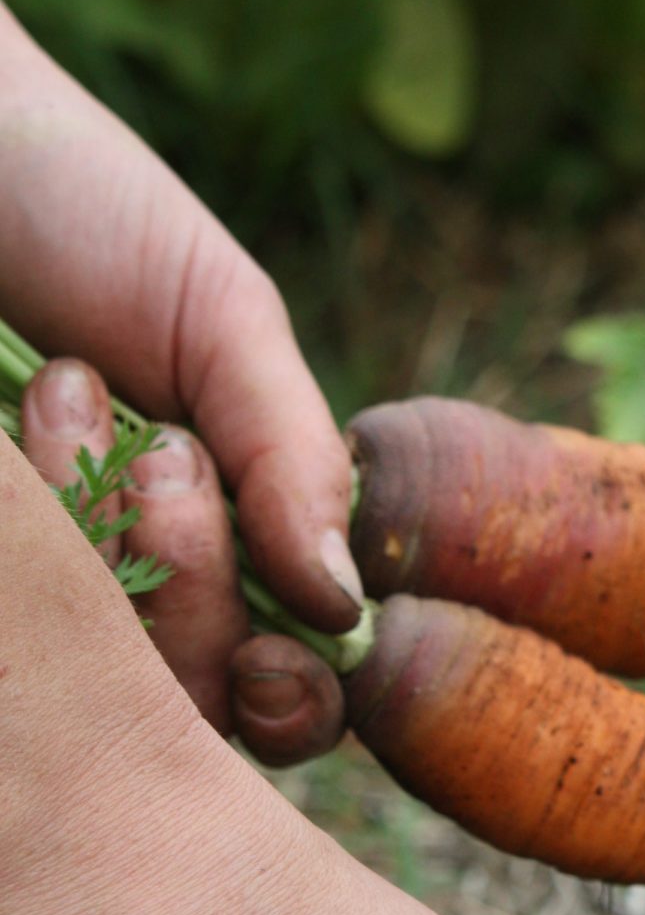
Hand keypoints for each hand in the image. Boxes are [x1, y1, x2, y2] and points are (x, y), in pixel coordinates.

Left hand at [18, 354, 344, 754]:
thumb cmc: (78, 208)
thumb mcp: (222, 315)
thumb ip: (295, 458)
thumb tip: (341, 607)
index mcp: (230, 543)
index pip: (283, 696)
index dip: (291, 701)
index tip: (273, 655)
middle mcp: (133, 590)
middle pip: (192, 706)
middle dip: (193, 584)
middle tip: (163, 452)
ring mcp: (37, 594)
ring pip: (93, 680)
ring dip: (100, 543)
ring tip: (65, 393)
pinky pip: (15, 629)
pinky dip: (26, 546)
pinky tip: (11, 429)